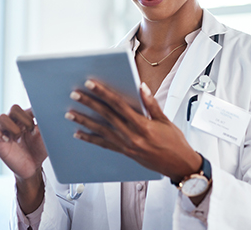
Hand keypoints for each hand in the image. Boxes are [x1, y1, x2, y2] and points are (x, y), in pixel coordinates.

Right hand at [0, 105, 46, 180]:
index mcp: (26, 118)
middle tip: (31, 131)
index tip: (41, 122)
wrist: (32, 167)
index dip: (34, 113)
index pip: (28, 107)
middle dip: (24, 119)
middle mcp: (14, 122)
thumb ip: (46, 124)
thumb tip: (48, 114)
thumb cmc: (39, 149)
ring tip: (19, 138)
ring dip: (13, 127)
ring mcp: (4, 131)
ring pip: (2, 117)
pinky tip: (6, 139)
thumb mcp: (46, 136)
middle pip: (14, 108)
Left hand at [66, 80, 201, 182]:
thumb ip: (151, 104)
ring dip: (84, 121)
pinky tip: (80, 134)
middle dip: (89, 104)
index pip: (118, 105)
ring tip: (70, 114)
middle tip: (76, 94)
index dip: (104, 93)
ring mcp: (127, 146)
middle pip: (106, 116)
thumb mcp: (165, 120)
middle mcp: (132, 136)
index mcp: (143, 125)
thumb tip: (141, 87)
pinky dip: (91, 139)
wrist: (179, 165)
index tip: (92, 84)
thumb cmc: (175, 143)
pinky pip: (104, 145)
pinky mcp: (125, 153)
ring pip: (101, 131)